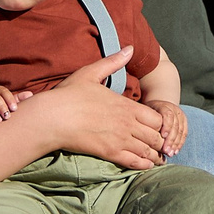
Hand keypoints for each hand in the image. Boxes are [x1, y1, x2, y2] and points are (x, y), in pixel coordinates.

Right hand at [23, 59, 166, 169]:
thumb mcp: (91, 73)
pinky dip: (143, 164)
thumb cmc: (69, 95)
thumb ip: (113, 62)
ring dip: (154, 155)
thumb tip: (130, 47)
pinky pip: (134, 162)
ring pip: (147, 151)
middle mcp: (127, 123)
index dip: (160, 123)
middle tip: (161, 145)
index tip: (157, 126)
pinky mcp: (109, 153)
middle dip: (159, 141)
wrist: (52, 118)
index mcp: (126, 105)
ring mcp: (119, 139)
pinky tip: (147, 165)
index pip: (157, 118)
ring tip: (157, 158)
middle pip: (156, 136)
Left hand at [147, 99, 189, 159]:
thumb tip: (144, 137)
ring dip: (176, 144)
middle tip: (166, 151)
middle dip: (171, 140)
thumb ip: (145, 122)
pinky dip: (180, 143)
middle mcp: (174, 109)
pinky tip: (176, 151)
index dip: (167, 126)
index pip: (168, 115)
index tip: (163, 137)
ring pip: (181, 130)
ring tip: (170, 154)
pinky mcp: (184, 121)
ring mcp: (180, 115)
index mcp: (163, 106)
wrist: (159, 106)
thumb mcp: (144, 113)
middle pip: (175, 125)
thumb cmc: (148, 113)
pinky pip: (184, 133)